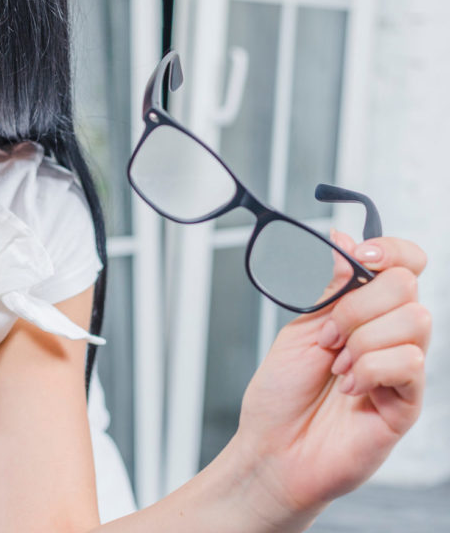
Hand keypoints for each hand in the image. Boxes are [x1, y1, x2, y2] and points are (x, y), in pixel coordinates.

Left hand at [233, 234, 429, 521]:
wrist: (272, 447)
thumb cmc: (282, 393)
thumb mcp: (299, 327)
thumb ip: (327, 287)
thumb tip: (344, 239)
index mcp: (365, 311)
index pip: (405, 264)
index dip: (391, 250)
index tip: (361, 255)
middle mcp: (390, 335)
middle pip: (407, 286)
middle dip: (356, 305)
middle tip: (328, 336)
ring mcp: (402, 368)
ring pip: (414, 321)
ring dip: (362, 339)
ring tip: (337, 366)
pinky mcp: (408, 402)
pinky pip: (408, 364)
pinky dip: (370, 369)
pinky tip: (350, 387)